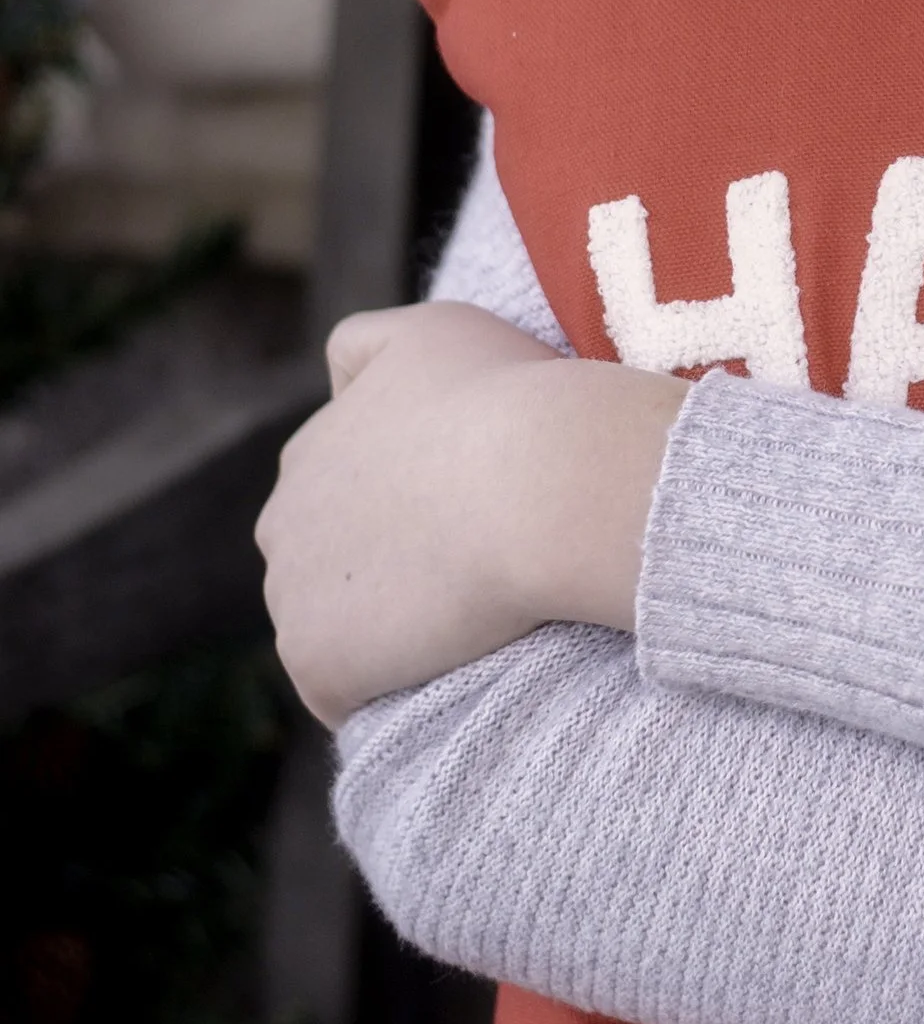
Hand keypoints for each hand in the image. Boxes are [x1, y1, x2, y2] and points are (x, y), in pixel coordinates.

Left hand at [257, 301, 684, 727]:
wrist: (543, 483)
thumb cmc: (508, 398)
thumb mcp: (433, 330)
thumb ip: (368, 346)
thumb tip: (337, 383)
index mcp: (309, 452)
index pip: (341, 498)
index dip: (402, 513)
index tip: (466, 517)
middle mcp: (281, 520)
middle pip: (325, 566)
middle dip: (379, 573)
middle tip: (470, 570)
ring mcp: (292, 597)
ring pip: (331, 630)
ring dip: (382, 632)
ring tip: (464, 621)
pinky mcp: (318, 663)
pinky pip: (344, 693)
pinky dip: (386, 687)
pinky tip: (443, 666)